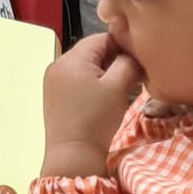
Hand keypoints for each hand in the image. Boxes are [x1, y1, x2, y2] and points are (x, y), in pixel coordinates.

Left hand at [40, 33, 142, 178]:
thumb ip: (128, 63)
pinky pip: (77, 80)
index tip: (139, 60)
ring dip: (104, 72)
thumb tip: (133, 54)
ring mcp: (53, 81)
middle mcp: (57, 64)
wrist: (73, 156)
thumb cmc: (96, 119)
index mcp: (71, 59)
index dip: (123, 45)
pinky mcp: (54, 96)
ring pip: (85, 66)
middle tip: (133, 75)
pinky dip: (92, 83)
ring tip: (121, 87)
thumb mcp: (118, 87)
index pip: (102, 38)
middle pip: (92, 51)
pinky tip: (104, 98)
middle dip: (114, 59)